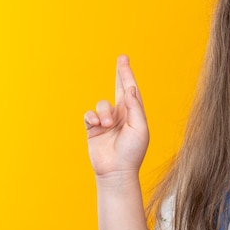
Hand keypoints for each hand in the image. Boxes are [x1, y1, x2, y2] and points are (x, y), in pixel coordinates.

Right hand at [84, 55, 149, 177]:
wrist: (117, 171)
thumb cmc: (132, 152)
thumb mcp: (139, 129)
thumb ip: (135, 108)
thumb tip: (131, 89)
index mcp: (134, 114)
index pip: (131, 90)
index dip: (127, 75)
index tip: (124, 59)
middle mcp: (121, 115)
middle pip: (119, 89)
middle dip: (120, 74)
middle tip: (122, 58)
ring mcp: (107, 121)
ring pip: (102, 104)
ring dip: (104, 112)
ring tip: (107, 125)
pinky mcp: (94, 129)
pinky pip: (89, 114)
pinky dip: (92, 117)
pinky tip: (97, 125)